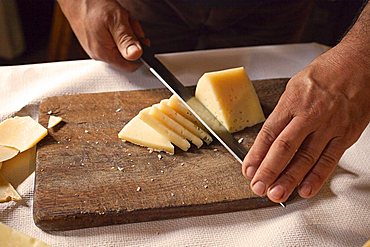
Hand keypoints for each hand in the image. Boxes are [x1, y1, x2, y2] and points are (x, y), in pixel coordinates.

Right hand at [57, 0, 148, 70]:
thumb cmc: (92, 6)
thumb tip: (136, 55)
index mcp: (105, 53)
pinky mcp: (95, 42)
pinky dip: (117, 30)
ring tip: (119, 19)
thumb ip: (127, 40)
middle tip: (128, 24)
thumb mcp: (116, 21)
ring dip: (125, 32)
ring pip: (120, 46)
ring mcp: (96, 49)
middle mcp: (99, 55)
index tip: (141, 40)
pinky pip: (112, 41)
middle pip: (126, 55)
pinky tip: (113, 21)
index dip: (140, 53)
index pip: (131, 66)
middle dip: (132, 39)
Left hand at [242, 43, 369, 202]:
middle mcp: (310, 115)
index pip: (269, 133)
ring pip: (306, 158)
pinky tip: (305, 189)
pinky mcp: (345, 135)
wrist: (360, 64)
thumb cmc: (325, 74)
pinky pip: (330, 159)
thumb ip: (283, 113)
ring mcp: (329, 126)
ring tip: (277, 194)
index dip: (257, 154)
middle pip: (285, 148)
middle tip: (258, 187)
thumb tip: (268, 139)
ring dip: (290, 179)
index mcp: (293, 102)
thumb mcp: (295, 87)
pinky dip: (317, 177)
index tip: (248, 169)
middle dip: (269, 171)